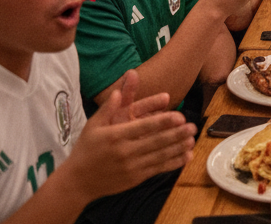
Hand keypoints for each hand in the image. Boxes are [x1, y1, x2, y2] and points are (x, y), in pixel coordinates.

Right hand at [67, 70, 195, 201]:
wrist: (77, 181)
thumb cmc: (87, 148)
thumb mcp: (94, 124)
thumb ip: (109, 107)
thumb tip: (119, 90)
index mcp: (115, 135)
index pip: (143, 126)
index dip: (162, 121)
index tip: (178, 116)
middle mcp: (124, 152)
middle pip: (155, 141)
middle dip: (176, 134)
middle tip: (192, 126)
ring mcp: (131, 167)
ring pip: (159, 156)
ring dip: (178, 147)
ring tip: (192, 139)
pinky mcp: (135, 179)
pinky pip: (157, 170)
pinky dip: (173, 163)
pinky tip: (185, 157)